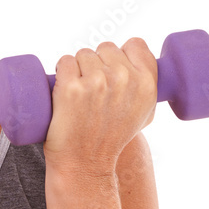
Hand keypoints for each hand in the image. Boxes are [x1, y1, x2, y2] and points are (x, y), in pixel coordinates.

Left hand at [43, 38, 157, 177]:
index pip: (135, 44)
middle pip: (105, 48)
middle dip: (97, 64)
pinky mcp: (70, 88)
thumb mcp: (144, 112)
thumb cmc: (112, 137)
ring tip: (79, 95)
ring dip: (77, 69)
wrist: (86, 163)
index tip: (113, 70)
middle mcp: (124, 79)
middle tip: (93, 91)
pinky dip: (60, 73)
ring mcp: (96, 82)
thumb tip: (135, 56)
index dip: (121, 55)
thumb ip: (147, 83)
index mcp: (146, 83)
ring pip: (82, 54)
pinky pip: (63, 62)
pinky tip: (65, 91)